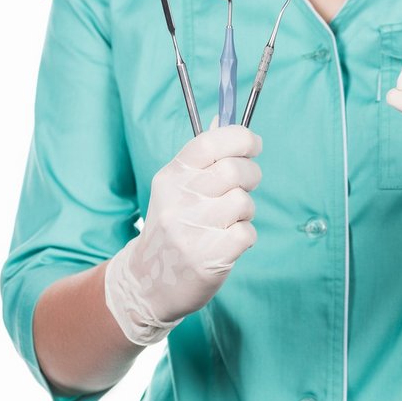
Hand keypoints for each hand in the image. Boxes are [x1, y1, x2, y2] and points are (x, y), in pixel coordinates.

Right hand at [105, 115, 261, 344]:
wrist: (147, 283)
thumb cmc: (173, 228)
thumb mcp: (176, 189)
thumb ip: (201, 158)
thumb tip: (223, 117)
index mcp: (171, 177)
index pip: (209, 143)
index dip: (240, 138)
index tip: (254, 144)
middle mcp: (178, 200)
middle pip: (234, 170)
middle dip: (251, 175)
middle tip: (247, 186)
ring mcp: (191, 230)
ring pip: (244, 202)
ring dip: (246, 211)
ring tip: (229, 220)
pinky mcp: (208, 258)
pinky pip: (247, 233)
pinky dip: (244, 237)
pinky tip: (227, 243)